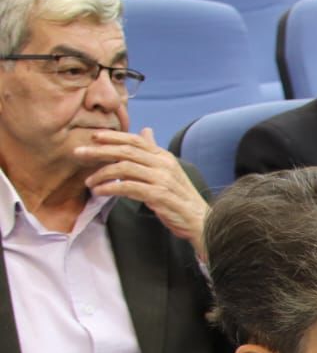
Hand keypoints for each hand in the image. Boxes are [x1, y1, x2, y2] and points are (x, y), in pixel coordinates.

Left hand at [77, 128, 208, 255]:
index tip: (93, 136)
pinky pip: (128, 187)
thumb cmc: (181, 198)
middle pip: (126, 151)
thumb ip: (154, 152)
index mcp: (164, 157)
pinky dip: (110, 188)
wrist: (201, 221)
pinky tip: (100, 192)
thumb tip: (146, 130)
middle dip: (99, 151)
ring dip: (102, 173)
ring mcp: (162, 179)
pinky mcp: (159, 195)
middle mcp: (164, 164)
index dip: (114, 136)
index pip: (136, 140)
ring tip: (89, 181)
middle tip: (79, 153)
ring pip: (124, 168)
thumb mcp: (168, 171)